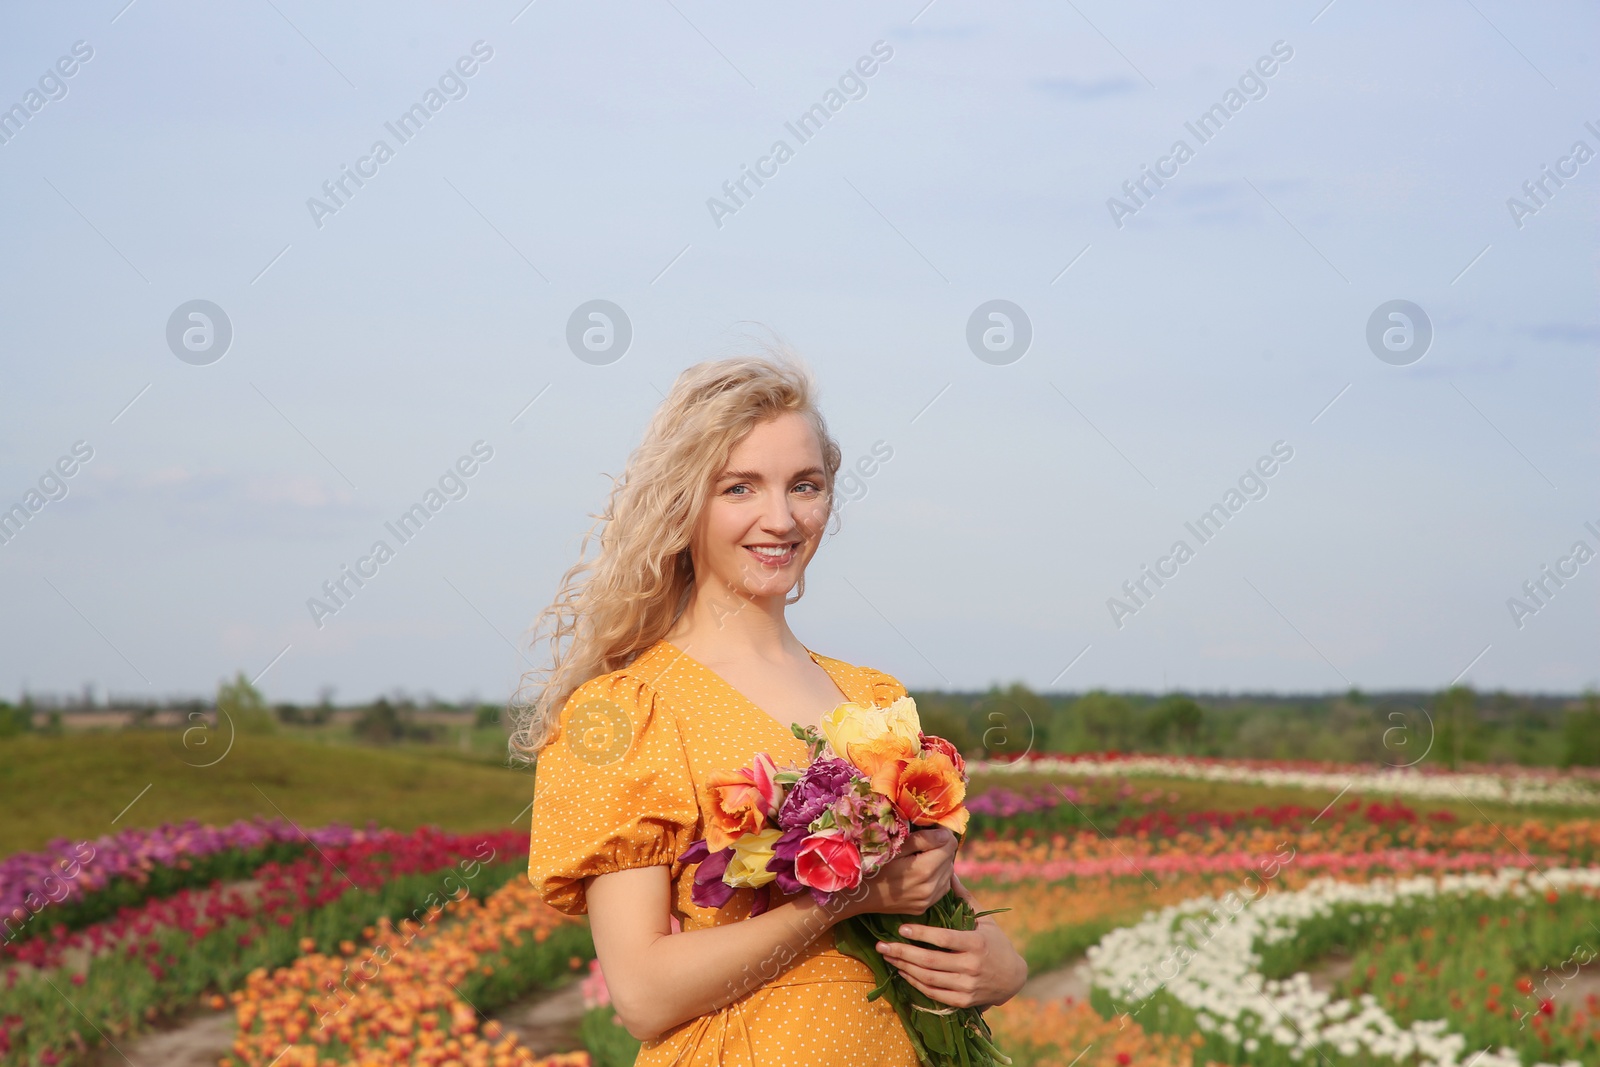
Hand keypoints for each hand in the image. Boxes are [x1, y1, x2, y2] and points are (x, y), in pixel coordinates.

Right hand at [832, 828, 956, 922]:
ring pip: (948, 872)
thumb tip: (944, 833)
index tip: (928, 830)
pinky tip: (921, 873)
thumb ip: (922, 839)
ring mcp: (929, 900)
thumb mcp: (894, 847)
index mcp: (924, 870)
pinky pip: (941, 887)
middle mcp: (931, 887)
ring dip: (939, 862)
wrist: (858, 896)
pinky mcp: (924, 907)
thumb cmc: (873, 866)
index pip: (949, 844)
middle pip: (950, 857)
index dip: (940, 833)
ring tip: (921, 857)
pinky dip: (936, 877)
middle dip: (940, 846)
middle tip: (922, 842)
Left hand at [873, 873, 1027, 1007]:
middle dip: (902, 953)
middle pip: (930, 961)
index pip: (944, 939)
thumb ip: (965, 898)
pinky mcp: (963, 1002)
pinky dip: (915, 983)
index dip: (921, 933)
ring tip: (887, 957)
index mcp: (977, 944)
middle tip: (881, 945)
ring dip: (904, 968)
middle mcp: (972, 966)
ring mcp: (967, 986)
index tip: (901, 928)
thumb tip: (949, 871)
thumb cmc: (996, 943)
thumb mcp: (985, 920)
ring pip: (928, 978)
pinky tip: (902, 972)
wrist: (1013, 978)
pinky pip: (933, 993)